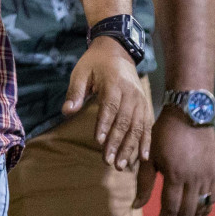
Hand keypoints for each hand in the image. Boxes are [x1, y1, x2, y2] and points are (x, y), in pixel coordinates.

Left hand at [63, 38, 151, 171]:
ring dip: (130, 147)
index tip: (99, 142)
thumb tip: (67, 111)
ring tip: (121, 165)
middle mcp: (131, 93)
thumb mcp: (80, 72)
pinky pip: (147, 125)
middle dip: (117, 142)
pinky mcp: (145, 105)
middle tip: (108, 162)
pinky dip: (146, 142)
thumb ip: (75, 92)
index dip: (105, 124)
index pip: (110, 107)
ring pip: (137, 127)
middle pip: (125, 121)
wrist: (117, 50)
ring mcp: (140, 100)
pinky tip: (143, 157)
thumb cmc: (95, 63)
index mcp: (114, 84)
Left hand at [136, 109, 214, 215]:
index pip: (170, 209)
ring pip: (200, 209)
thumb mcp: (150, 156)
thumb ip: (144, 182)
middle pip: (186, 214)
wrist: (190, 114)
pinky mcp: (214, 173)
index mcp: (176, 176)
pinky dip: (203, 213)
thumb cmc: (164, 133)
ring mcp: (207, 178)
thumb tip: (136, 206)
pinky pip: (210, 200)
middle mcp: (194, 180)